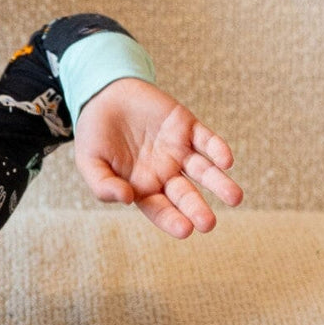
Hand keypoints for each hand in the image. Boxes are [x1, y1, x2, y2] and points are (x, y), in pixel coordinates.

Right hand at [73, 78, 242, 237]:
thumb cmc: (94, 133)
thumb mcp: (89, 161)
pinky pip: (207, 140)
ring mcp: (178, 150)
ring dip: (220, 183)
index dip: (172, 220)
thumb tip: (127, 199)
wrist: (104, 94)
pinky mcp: (187, 127)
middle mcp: (164, 172)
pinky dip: (218, 150)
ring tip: (234, 198)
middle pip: (186, 194)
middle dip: (198, 209)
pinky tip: (225, 161)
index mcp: (142, 186)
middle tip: (208, 223)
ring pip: (204, 171)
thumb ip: (102, 184)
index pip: (161, 209)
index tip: (185, 230)